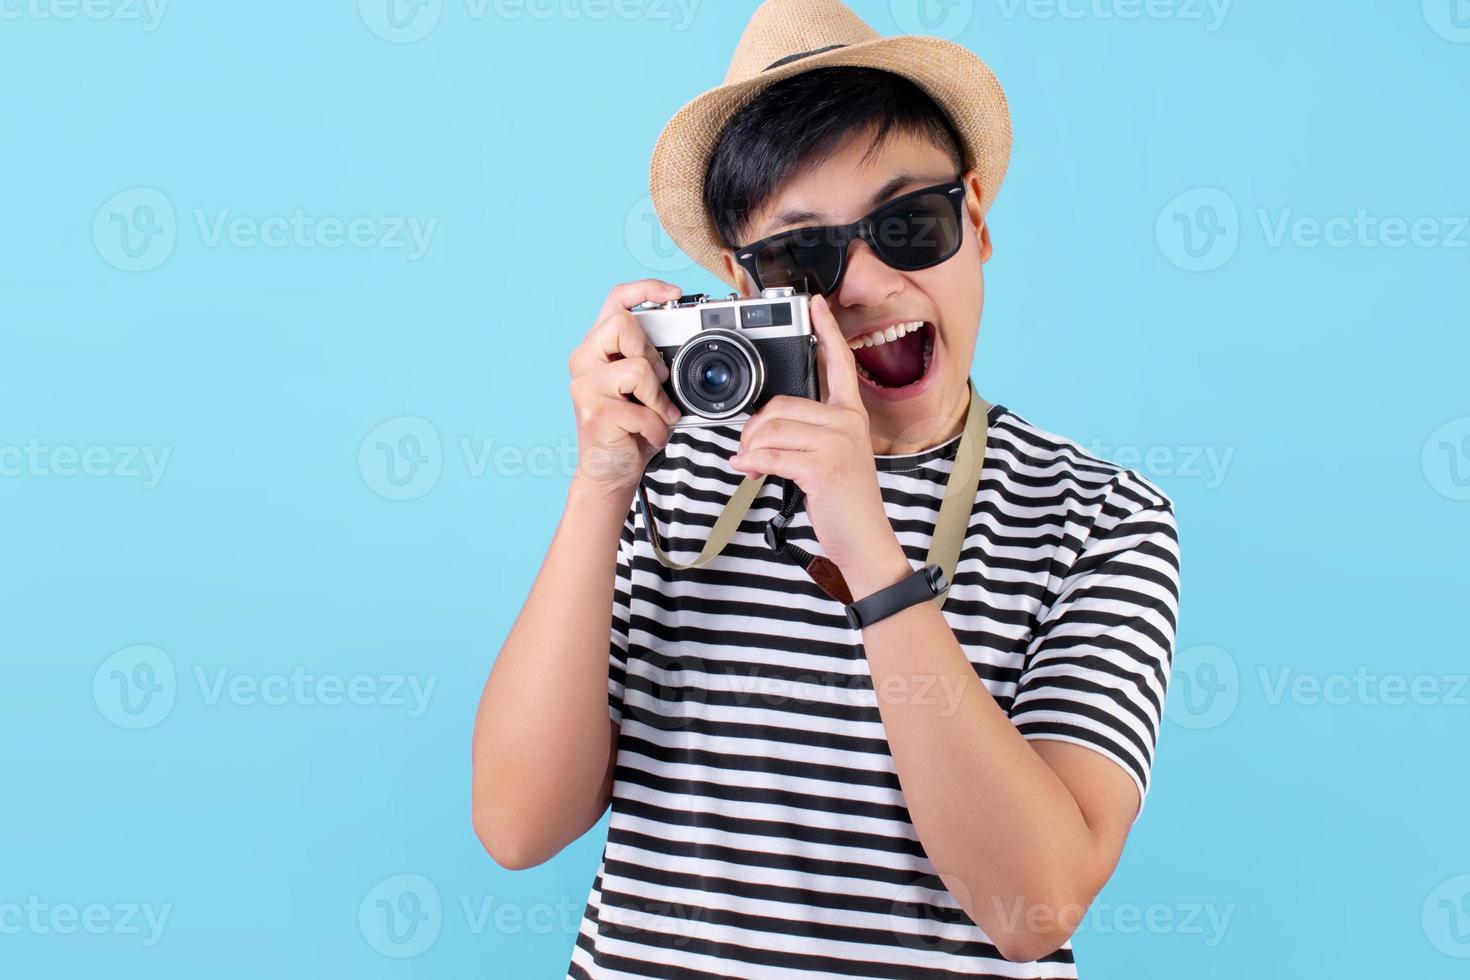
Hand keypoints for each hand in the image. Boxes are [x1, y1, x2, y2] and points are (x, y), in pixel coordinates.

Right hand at [567, 279, 684, 502]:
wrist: (609, 472)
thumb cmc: (630, 429)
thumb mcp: (645, 388)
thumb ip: (652, 361)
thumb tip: (685, 343)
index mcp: (597, 348)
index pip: (616, 300)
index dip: (646, 289)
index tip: (674, 293)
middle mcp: (584, 361)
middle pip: (623, 323)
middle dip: (650, 352)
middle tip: (656, 382)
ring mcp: (585, 386)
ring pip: (639, 368)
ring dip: (659, 398)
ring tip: (655, 415)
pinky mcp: (595, 412)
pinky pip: (645, 410)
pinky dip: (658, 428)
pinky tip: (647, 435)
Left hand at [730, 293, 905, 576]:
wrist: (864, 539)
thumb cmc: (844, 499)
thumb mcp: (832, 456)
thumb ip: (807, 432)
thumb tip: (764, 425)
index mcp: (851, 414)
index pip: (839, 362)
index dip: (826, 330)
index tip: (815, 304)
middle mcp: (848, 422)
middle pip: (781, 404)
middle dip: (754, 429)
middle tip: (751, 451)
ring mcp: (838, 443)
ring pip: (772, 428)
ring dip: (750, 449)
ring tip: (752, 465)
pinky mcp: (823, 466)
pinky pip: (772, 454)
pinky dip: (752, 464)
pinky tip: (750, 471)